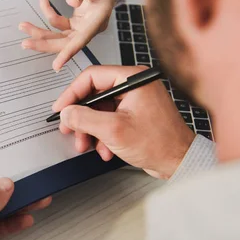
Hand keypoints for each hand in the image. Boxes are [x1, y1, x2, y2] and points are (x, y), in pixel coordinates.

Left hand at [19, 0, 122, 70]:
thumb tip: (70, 0)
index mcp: (98, 18)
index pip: (82, 39)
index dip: (68, 53)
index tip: (56, 65)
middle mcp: (90, 27)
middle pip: (65, 42)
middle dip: (44, 43)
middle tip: (25, 42)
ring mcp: (82, 27)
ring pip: (58, 36)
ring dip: (40, 31)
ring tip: (23, 25)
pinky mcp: (75, 23)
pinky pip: (58, 23)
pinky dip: (47, 12)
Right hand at [54, 66, 194, 178]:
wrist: (179, 163)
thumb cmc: (158, 144)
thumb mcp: (113, 130)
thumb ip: (84, 119)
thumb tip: (65, 113)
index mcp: (133, 78)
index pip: (92, 76)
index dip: (72, 93)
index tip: (60, 109)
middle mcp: (135, 85)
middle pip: (94, 94)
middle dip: (81, 117)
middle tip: (69, 130)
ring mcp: (136, 100)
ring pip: (100, 110)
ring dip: (90, 130)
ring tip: (86, 145)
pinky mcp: (135, 114)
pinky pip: (110, 119)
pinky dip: (102, 134)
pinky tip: (104, 149)